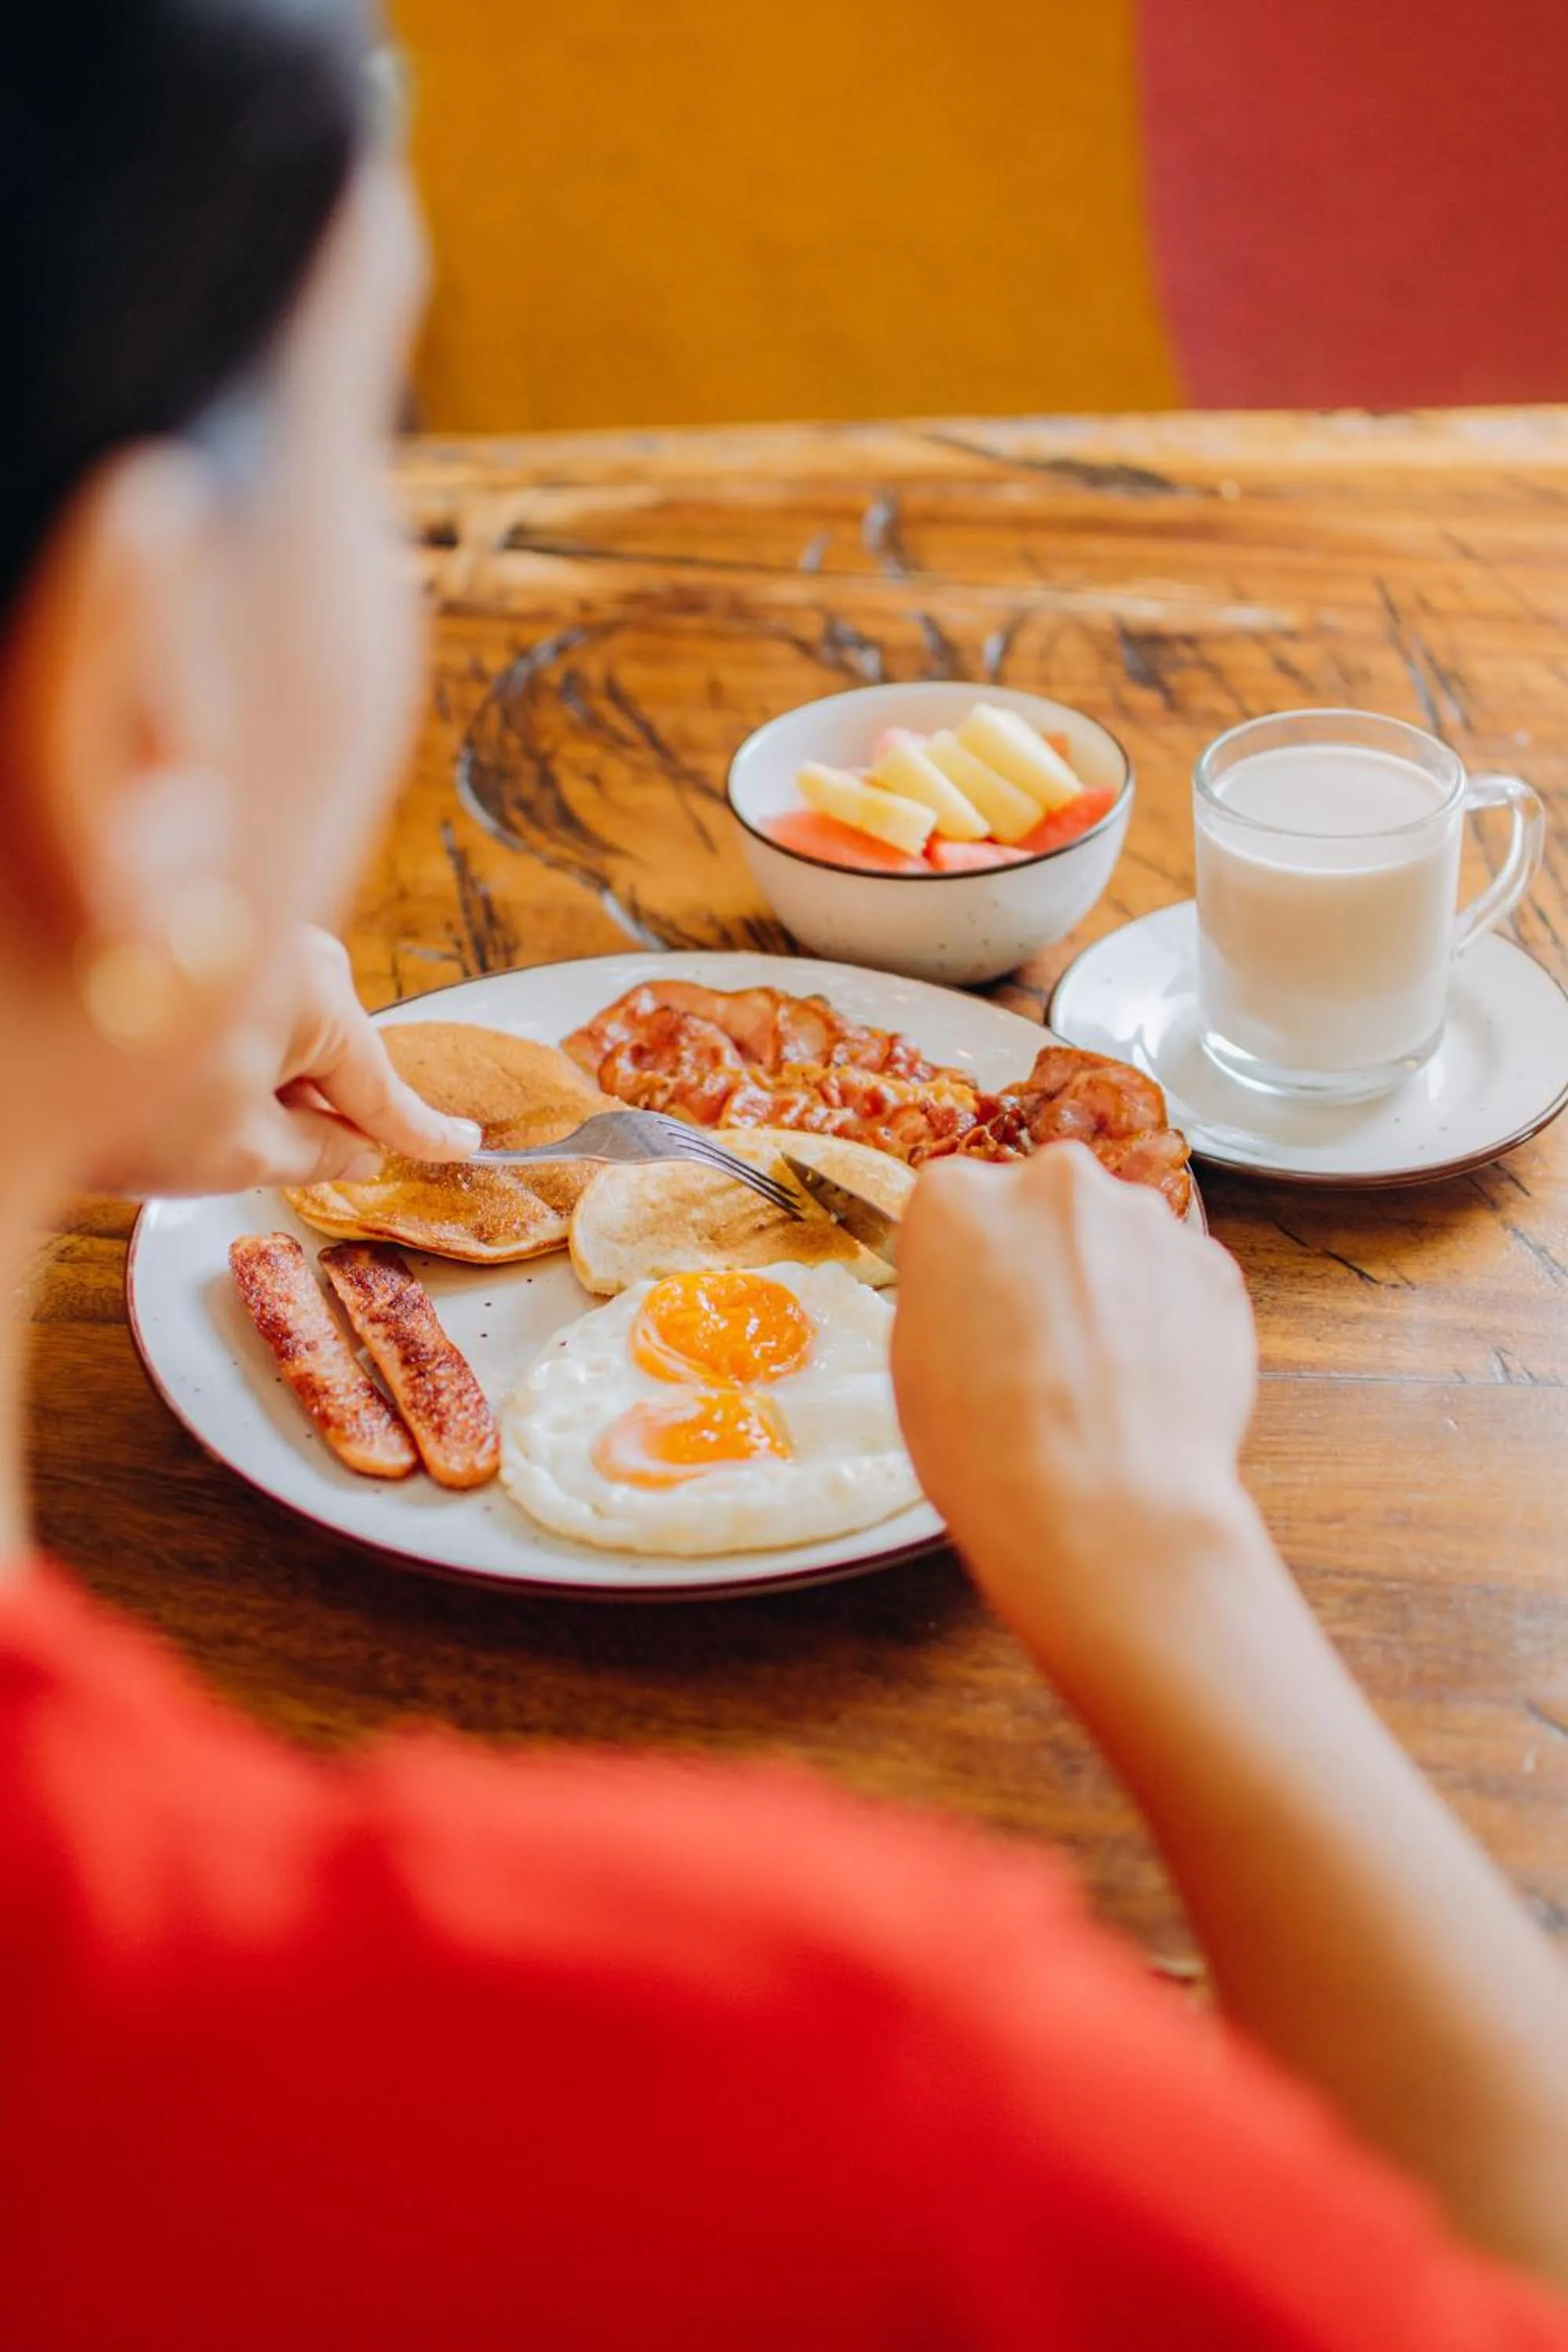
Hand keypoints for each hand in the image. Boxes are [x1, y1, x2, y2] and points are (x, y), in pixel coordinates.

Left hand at [91, 928, 480, 1195]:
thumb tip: (352, 1148)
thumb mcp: (239, 1155)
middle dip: (301, 1107)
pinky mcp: (197, 935)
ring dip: (250, 1080)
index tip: (465, 1145)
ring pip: (279, 1033)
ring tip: (172, 1109)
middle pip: (328, 1054)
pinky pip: (239, 1008)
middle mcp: (290, 948)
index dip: (423, 1131)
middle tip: (238, 1148)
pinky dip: (218, 1052)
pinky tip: (163, 1078)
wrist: (17, 1050)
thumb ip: (317, 1155)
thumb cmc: (124, 1095)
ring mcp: (244, 934)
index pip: (384, 1087)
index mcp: (319, 995)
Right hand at [891, 1143, 1259, 1666]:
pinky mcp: (1211, 1264)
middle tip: (1040, 1342)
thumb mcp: (915, 1359)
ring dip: (1110, 1285)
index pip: (958, 1205)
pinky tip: (1148, 1385)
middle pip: (1046, 1206)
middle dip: (1047, 1258)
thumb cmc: (987, 1445)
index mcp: (957, 1199)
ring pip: (1119, 1239)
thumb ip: (950, 1289)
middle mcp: (1054, 1183)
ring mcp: (1143, 1218)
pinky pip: (1179, 1280)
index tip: (977, 1305)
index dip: (970, 1265)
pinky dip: (1167, 1319)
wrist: (1101, 1505)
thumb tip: (981, 1289)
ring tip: (1101, 1376)